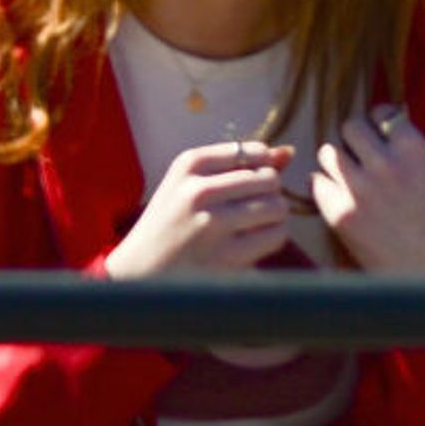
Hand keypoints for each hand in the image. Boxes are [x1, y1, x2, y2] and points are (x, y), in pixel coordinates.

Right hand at [103, 139, 299, 277]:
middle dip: (269, 194)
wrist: (135, 273)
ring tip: (253, 226)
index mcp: (189, 164)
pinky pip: (276, 236)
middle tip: (251, 209)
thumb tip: (289, 152)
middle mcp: (198, 190)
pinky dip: (273, 238)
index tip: (245, 187)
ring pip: (277, 206)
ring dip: (274, 217)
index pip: (256, 152)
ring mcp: (211, 224)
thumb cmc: (170, 223)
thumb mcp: (190, 184)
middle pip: (270, 179)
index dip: (260, 170)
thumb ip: (239, 165)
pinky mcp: (224, 257)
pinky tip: (253, 243)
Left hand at [308, 103, 424, 277]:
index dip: (379, 122)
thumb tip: (392, 144)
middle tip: (359, 154)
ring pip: (330, 152)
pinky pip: (318, 184)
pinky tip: (335, 195)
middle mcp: (386, 162)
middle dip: (354, 139)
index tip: (378, 131)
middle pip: (351, 128)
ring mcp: (360, 188)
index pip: (384, 114)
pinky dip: (323, 186)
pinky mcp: (341, 214)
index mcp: (416, 151)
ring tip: (345, 173)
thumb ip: (414, 160)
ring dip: (336, 160)